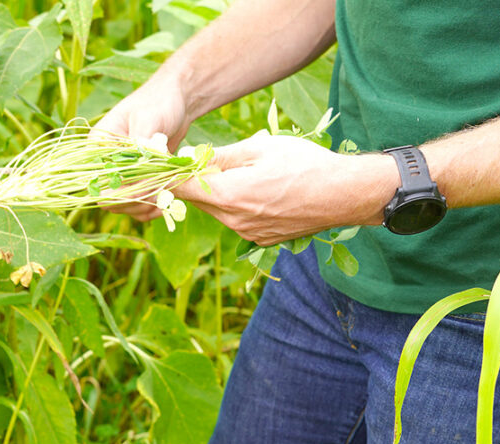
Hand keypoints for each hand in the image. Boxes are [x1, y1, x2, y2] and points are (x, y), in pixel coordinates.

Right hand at [92, 74, 191, 219]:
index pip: (98, 180)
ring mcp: (121, 173)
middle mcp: (105, 162)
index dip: (119, 191)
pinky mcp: (137, 179)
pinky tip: (167, 202)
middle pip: (109, 199)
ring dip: (145, 207)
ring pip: (124, 206)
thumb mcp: (148, 119)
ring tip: (167, 198)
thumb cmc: (159, 101)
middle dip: (135, 201)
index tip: (147, 186)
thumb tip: (136, 171)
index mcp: (98, 146)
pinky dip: (152, 208)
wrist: (177, 100)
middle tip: (162, 193)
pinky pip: (139, 204)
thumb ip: (140, 146)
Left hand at [173, 132, 398, 245]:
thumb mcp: (260, 147)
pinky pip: (237, 220)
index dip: (165, 176)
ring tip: (240, 171)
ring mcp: (248, 234)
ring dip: (218, 192)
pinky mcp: (261, 239)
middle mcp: (234, 221)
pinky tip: (259, 189)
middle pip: (198, 200)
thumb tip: (191, 157)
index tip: (154, 167)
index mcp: (229, 195)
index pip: (181, 188)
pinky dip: (237, 205)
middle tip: (197, 160)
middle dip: (193, 181)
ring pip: (217, 210)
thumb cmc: (305, 164)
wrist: (346, 195)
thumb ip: (221, 155)